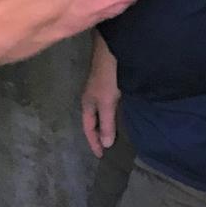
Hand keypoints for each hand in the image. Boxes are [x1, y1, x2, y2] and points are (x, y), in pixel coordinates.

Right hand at [80, 33, 119, 155]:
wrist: (112, 50)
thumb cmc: (106, 77)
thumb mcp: (106, 103)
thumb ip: (107, 123)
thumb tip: (106, 144)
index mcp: (87, 105)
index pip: (88, 129)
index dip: (94, 142)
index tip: (101, 156)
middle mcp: (91, 99)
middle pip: (93, 122)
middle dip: (98, 135)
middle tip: (106, 148)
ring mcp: (99, 91)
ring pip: (101, 113)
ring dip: (105, 125)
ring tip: (112, 136)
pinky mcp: (108, 85)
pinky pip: (108, 106)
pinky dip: (111, 115)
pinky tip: (118, 116)